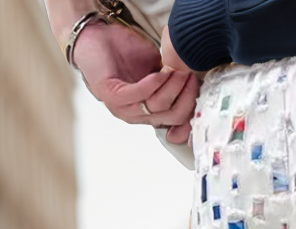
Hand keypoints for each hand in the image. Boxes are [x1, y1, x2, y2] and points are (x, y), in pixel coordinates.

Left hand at [73, 20, 199, 144]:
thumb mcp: (156, 70)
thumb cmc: (123, 52)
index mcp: (148, 113)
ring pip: (158, 107)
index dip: (191, 112)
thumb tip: (196, 88)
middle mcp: (136, 116)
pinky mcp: (111, 95)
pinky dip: (153, 84)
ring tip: (178, 71)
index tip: (201, 94)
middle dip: (185, 96)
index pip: (177, 124)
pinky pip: (139, 95)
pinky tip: (160, 72)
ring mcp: (123, 109)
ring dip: (171, 87)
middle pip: (171, 117)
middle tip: (191, 78)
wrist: (94, 36)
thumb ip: (173, 83)